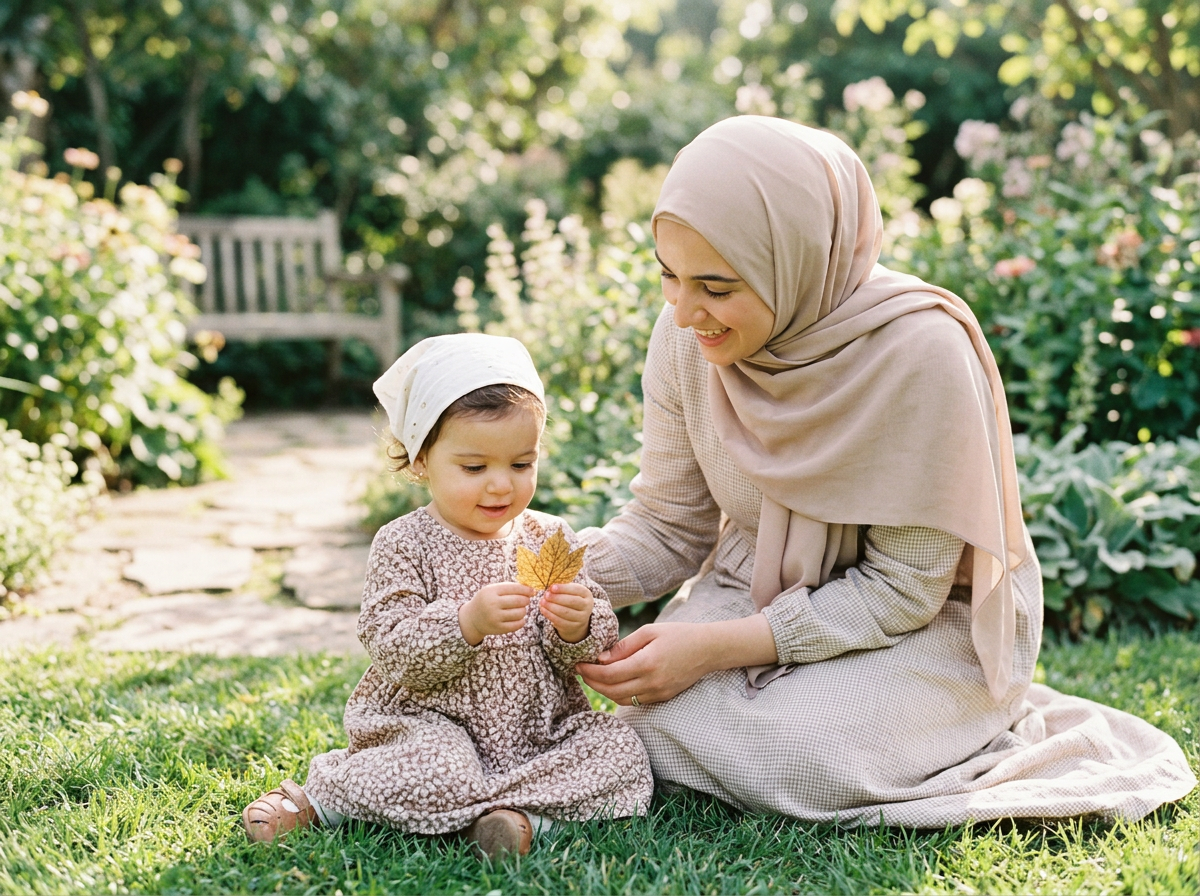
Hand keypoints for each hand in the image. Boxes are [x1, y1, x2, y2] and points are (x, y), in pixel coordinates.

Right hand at [459, 582, 532, 644]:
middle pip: (519, 600)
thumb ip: (509, 587)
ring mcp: (495, 617)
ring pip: (520, 613)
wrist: (472, 618)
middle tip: (526, 600)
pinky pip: (517, 625)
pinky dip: (522, 621)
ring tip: (520, 609)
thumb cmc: (487, 600)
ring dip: (524, 610)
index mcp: (491, 591)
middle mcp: (492, 604)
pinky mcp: (498, 629)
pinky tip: (519, 618)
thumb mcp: (493, 590)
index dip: (526, 589)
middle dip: (526, 600)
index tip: (532, 591)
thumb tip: (530, 588)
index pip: (514, 588)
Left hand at [539, 583, 593, 642]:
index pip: (576, 590)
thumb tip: (549, 587)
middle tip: (546, 595)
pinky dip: (550, 615)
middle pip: (572, 601)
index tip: (551, 587)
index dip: (563, 588)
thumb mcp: (570, 591)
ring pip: (565, 612)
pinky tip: (543, 609)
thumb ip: (562, 588)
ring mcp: (581, 618)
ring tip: (542, 602)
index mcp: (586, 594)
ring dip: (551, 607)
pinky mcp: (574, 627)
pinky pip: (561, 621)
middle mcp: (587, 606)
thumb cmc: (570, 599)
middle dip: (557, 598)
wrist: (577, 617)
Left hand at [575, 622, 716, 705]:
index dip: (590, 672)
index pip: (609, 675)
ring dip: (604, 691)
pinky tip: (613, 682)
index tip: (578, 664)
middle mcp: (652, 683)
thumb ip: (624, 646)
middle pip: (612, 691)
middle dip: (592, 683)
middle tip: (581, 671)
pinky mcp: (662, 697)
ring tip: (594, 677)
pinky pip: (635, 701)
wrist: (708, 649)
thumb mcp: (649, 632)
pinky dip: (620, 694)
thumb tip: (600, 659)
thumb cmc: (678, 634)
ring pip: (622, 699)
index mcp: (647, 663)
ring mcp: (658, 693)